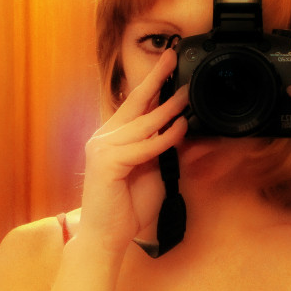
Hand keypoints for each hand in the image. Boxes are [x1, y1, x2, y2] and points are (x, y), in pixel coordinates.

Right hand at [78, 49, 187, 252]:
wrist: (108, 235)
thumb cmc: (129, 203)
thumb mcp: (155, 169)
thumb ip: (167, 149)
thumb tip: (187, 127)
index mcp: (115, 135)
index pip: (136, 103)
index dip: (152, 82)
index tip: (167, 62)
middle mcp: (105, 136)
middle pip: (135, 101)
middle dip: (155, 77)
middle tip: (171, 55)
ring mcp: (102, 147)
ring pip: (144, 123)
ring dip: (168, 108)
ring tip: (187, 95)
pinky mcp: (106, 162)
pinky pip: (145, 146)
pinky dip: (165, 138)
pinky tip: (181, 129)